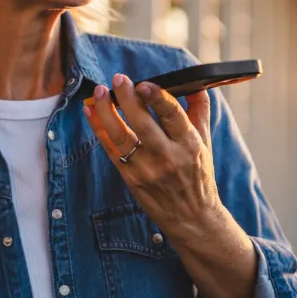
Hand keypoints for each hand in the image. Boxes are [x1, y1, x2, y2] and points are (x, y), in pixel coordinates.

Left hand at [82, 73, 220, 244]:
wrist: (192, 218)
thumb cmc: (199, 176)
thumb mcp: (206, 143)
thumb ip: (199, 112)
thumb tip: (195, 84)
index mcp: (190, 145)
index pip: (172, 116)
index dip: (157, 97)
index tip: (143, 83)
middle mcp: (169, 158)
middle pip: (143, 124)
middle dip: (127, 99)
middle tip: (118, 79)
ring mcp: (148, 170)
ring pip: (121, 137)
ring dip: (106, 112)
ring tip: (99, 93)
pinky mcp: (132, 179)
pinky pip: (111, 150)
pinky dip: (99, 130)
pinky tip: (90, 113)